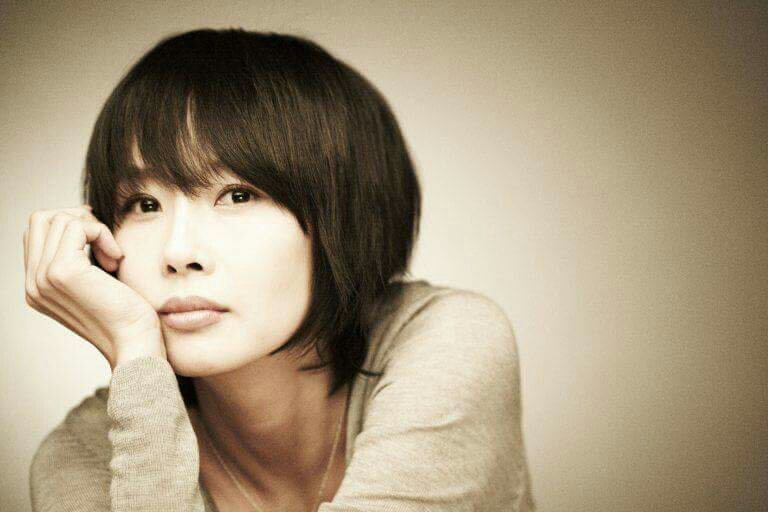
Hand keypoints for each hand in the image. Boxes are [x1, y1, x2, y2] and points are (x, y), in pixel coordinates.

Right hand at [23, 204, 166, 369]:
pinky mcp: (63, 271)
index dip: (71, 224)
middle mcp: (33, 283)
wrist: (135, 342)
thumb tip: (82, 214)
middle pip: (41, 219)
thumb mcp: (94, 281)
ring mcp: (43, 277)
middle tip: (106, 242)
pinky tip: (115, 260)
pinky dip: (103, 234)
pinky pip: (78, 226)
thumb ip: (78, 257)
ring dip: (95, 229)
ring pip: (59, 219)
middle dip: (79, 219)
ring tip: (112, 258)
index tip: (99, 237)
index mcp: (37, 286)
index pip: (36, 233)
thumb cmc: (126, 313)